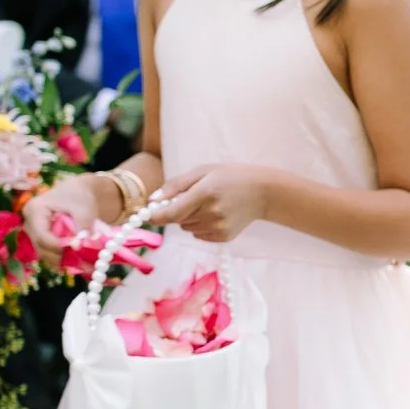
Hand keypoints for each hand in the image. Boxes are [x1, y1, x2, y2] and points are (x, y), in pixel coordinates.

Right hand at [26, 174, 113, 263]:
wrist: (77, 193)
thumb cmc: (79, 197)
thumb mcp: (84, 208)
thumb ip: (83, 224)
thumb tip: (80, 245)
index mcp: (35, 210)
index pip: (41, 235)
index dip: (57, 246)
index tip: (76, 250)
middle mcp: (29, 223)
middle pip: (40, 247)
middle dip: (59, 257)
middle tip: (80, 262)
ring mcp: (33, 232)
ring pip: (43, 253)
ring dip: (60, 261)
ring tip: (80, 264)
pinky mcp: (40, 239)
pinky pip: (48, 253)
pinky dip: (60, 259)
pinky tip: (75, 262)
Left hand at [152, 165, 274, 242]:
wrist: (263, 192)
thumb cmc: (230, 177)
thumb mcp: (203, 171)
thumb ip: (176, 185)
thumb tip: (152, 201)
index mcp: (205, 193)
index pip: (172, 213)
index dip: (155, 216)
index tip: (146, 214)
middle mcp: (212, 213)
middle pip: (177, 220)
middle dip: (178, 210)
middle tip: (193, 197)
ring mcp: (219, 227)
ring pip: (187, 228)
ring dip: (190, 218)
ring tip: (209, 204)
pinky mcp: (223, 237)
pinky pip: (199, 234)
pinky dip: (201, 226)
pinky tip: (216, 214)